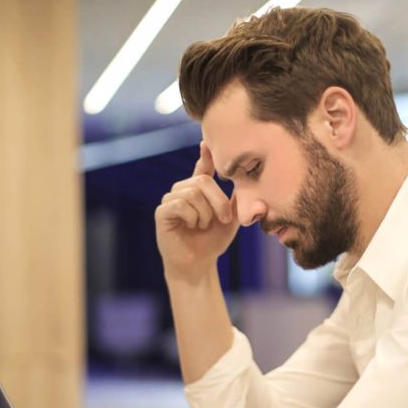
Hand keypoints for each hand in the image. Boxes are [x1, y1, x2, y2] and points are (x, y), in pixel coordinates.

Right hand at [155, 142, 238, 282]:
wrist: (198, 265)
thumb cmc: (213, 241)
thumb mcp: (231, 219)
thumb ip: (235, 199)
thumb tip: (246, 179)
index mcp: (199, 190)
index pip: (202, 167)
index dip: (205, 155)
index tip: (206, 142)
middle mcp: (182, 191)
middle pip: (202, 181)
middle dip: (218, 201)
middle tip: (224, 219)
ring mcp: (170, 200)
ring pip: (192, 193)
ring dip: (205, 213)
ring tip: (203, 226)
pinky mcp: (162, 212)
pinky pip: (180, 204)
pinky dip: (192, 216)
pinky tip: (191, 226)